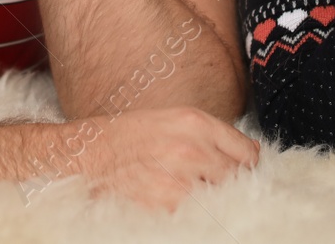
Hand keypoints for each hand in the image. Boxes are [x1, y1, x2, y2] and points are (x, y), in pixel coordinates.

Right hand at [73, 106, 259, 210]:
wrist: (85, 155)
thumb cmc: (125, 136)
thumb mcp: (170, 120)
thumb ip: (210, 134)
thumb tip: (249, 153)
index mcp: (195, 123)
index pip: (246, 152)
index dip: (245, 163)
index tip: (239, 170)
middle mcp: (192, 150)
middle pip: (237, 178)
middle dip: (227, 182)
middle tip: (207, 182)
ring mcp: (181, 181)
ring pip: (219, 199)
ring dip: (208, 198)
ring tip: (184, 190)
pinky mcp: (167, 206)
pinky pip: (196, 214)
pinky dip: (190, 212)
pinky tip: (171, 200)